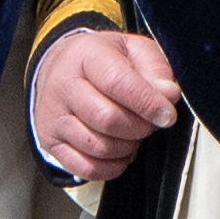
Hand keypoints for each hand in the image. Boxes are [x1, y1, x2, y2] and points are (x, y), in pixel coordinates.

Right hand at [32, 29, 180, 181]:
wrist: (61, 68)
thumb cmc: (101, 60)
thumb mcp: (133, 50)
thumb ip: (155, 70)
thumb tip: (168, 95)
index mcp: (85, 56)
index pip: (117, 82)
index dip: (148, 103)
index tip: (167, 115)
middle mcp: (63, 86)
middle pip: (108, 119)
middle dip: (139, 127)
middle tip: (148, 122)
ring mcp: (53, 116)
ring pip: (99, 147)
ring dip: (127, 147)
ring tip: (132, 134)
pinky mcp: (50, 142)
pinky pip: (87, 168)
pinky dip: (112, 167)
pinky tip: (119, 152)